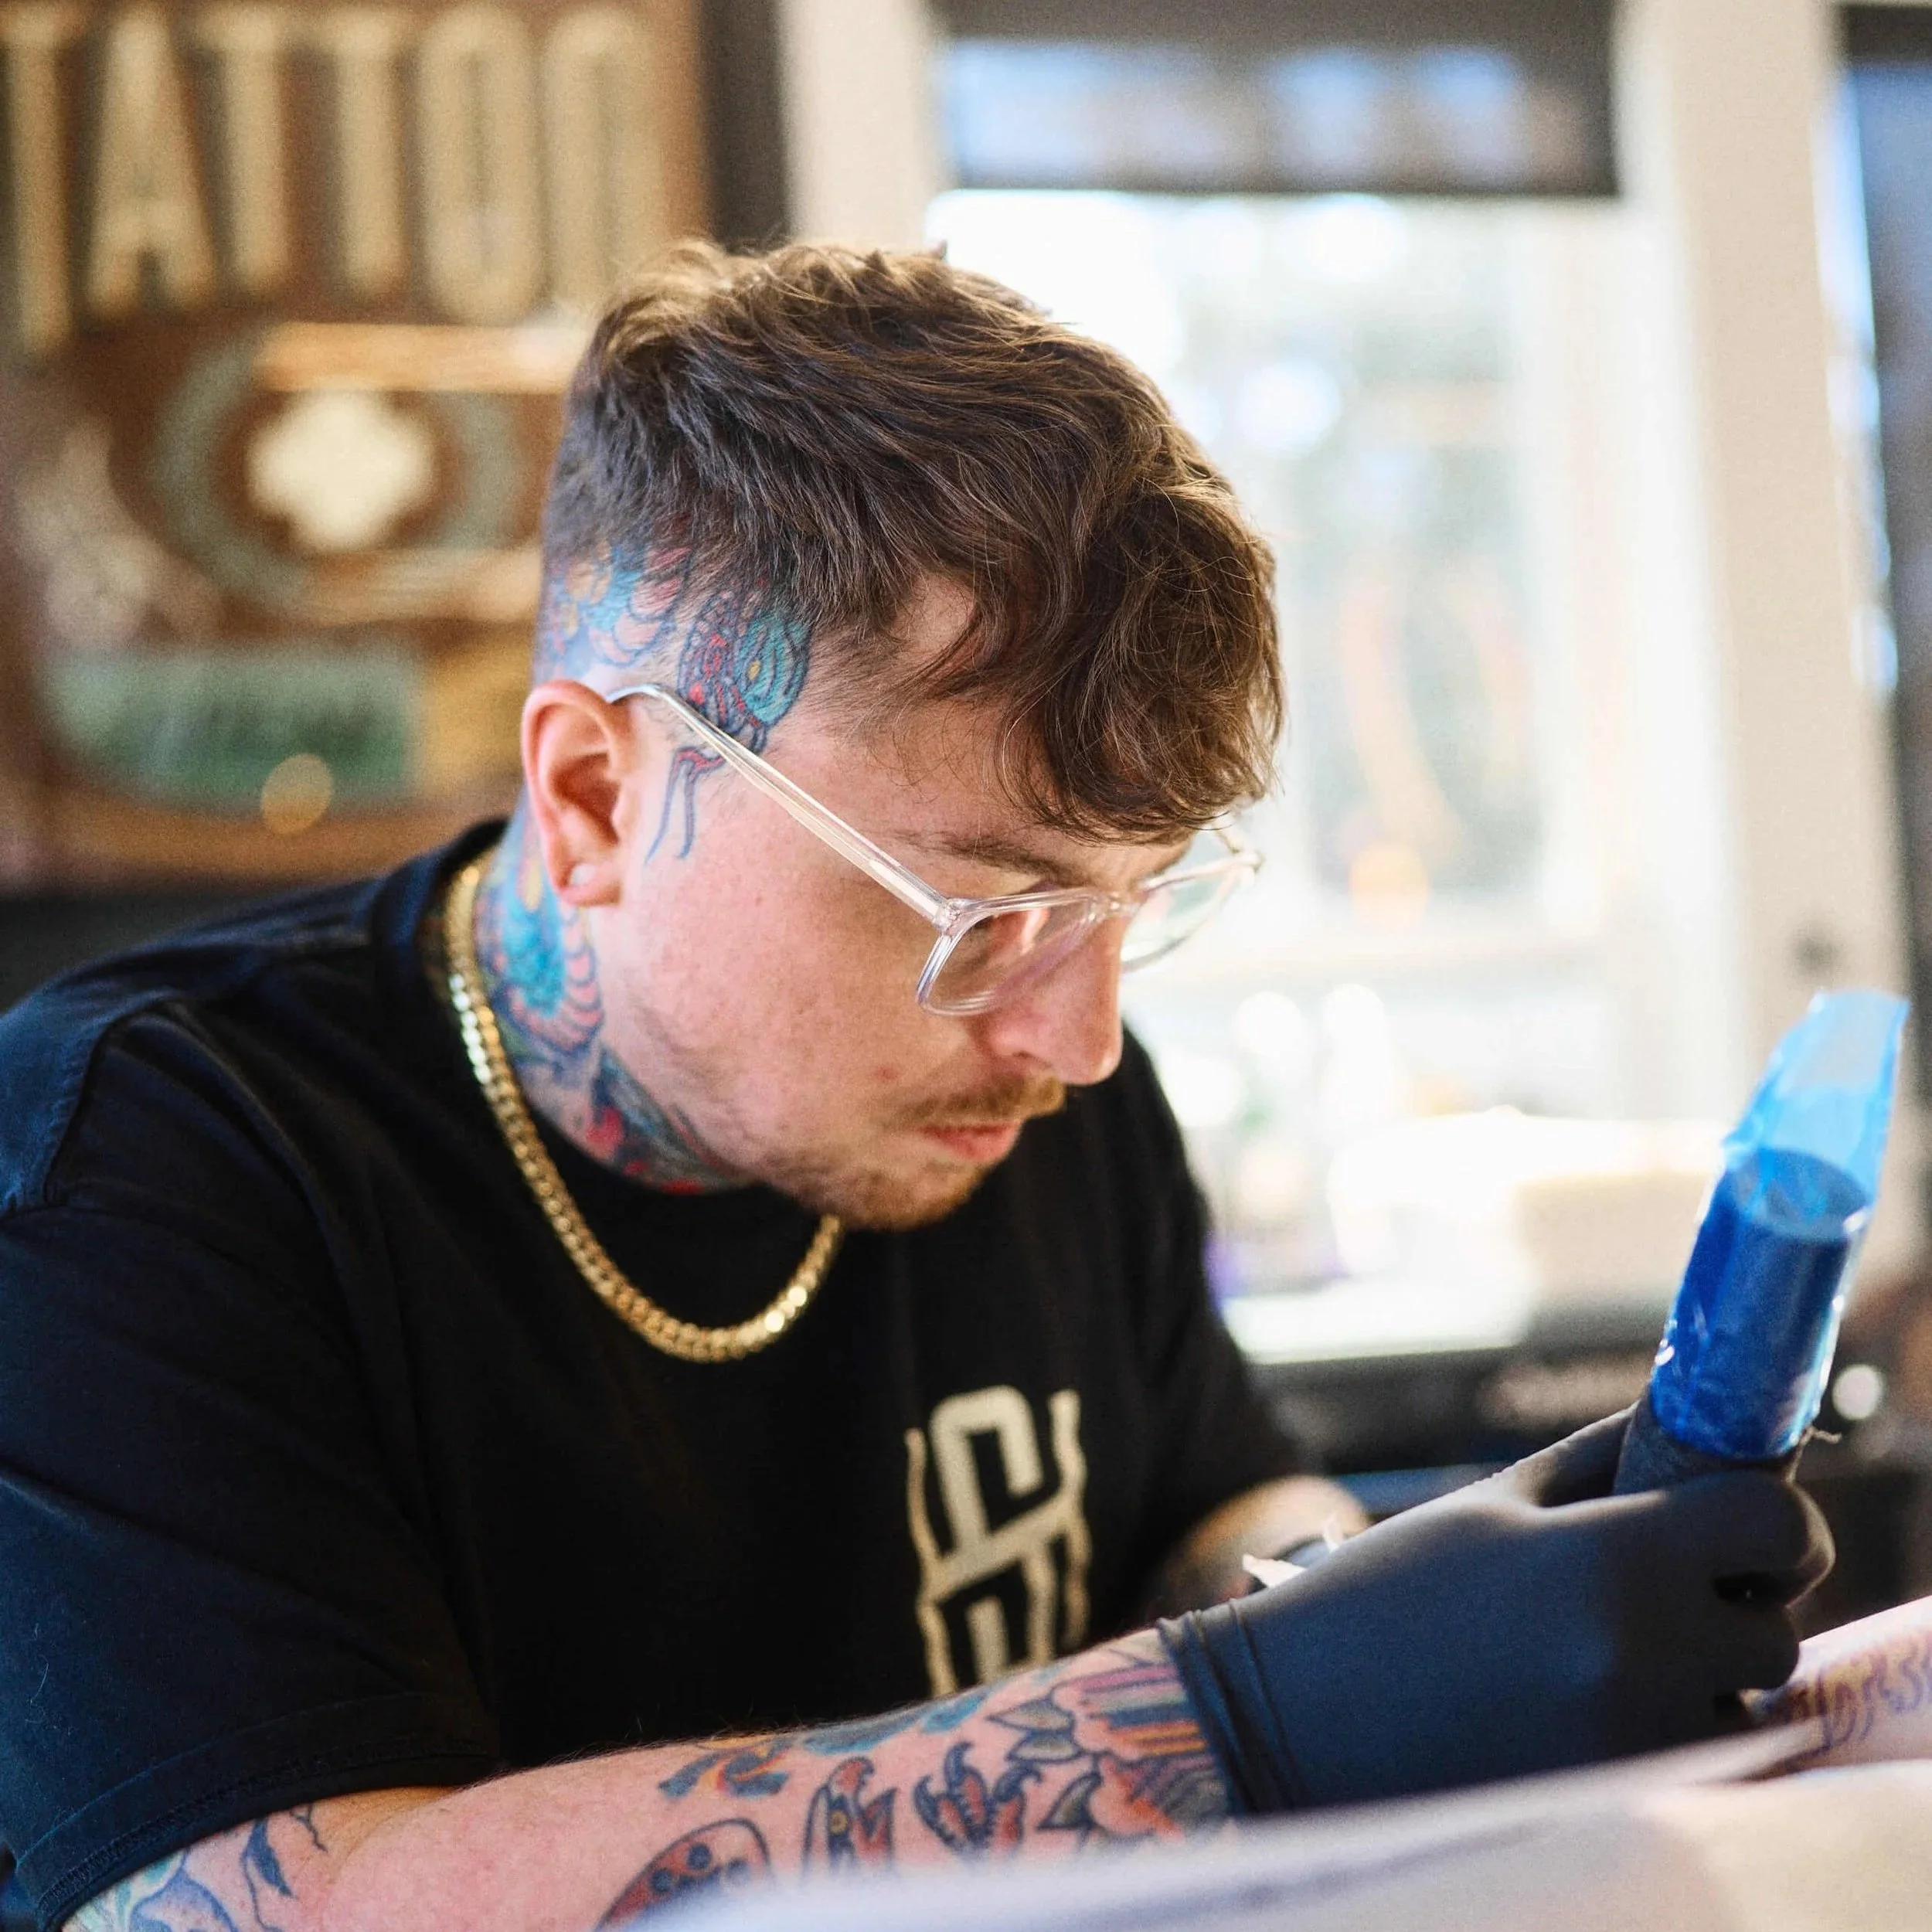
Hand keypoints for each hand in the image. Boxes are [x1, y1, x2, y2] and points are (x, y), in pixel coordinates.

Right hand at [1159, 1411, 1832, 1809]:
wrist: (1298, 1720)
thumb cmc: (1388, 1597)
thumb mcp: (1493, 1506)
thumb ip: (1601, 1462)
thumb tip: (1686, 1426)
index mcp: (1607, 1556)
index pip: (1775, 1523)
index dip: (1780, 1519)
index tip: (1748, 1525)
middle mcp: (1641, 1654)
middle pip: (1772, 1630)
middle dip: (1729, 1608)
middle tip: (1655, 1594)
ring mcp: (1637, 1744)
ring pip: (1739, 1706)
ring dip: (1700, 1680)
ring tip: (1593, 1657)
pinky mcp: (1619, 1803)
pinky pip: (1693, 1761)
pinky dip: (1665, 1734)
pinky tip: (1579, 1709)